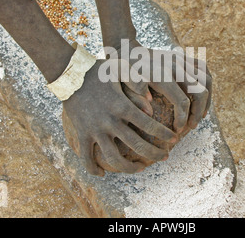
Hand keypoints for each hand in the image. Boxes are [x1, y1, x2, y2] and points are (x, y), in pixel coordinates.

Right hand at [62, 59, 176, 175]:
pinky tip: (102, 175)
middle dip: (155, 154)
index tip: (174, 139)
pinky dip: (93, 169)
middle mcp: (110, 122)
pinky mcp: (82, 135)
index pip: (149, 126)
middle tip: (165, 156)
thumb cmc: (99, 71)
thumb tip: (151, 104)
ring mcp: (95, 130)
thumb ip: (137, 84)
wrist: (70, 75)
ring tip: (140, 169)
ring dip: (129, 168)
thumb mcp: (120, 70)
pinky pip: (86, 158)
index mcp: (122, 106)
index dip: (164, 135)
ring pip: (114, 159)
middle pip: (137, 146)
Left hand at [112, 40, 212, 133]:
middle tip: (191, 126)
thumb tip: (149, 111)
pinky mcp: (184, 56)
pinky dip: (207, 84)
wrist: (126, 49)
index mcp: (161, 74)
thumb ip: (134, 97)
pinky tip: (202, 98)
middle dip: (198, 112)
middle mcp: (175, 65)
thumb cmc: (123, 72)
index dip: (182, 119)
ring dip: (207, 99)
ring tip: (200, 115)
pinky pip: (204, 69)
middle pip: (200, 91)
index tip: (177, 130)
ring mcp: (182, 59)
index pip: (182, 101)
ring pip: (206, 79)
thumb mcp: (123, 85)